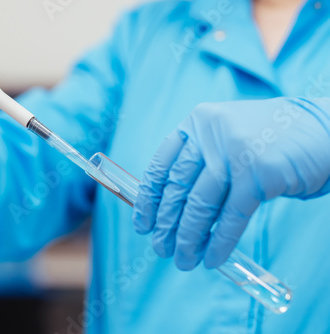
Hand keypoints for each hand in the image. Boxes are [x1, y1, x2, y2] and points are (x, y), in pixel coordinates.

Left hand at [133, 98, 329, 269]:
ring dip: (188, 238)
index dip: (149, 199)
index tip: (142, 224)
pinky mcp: (259, 172)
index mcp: (197, 123)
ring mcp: (235, 151)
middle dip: (166, 224)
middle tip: (160, 248)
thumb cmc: (269, 141)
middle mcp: (211, 133)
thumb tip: (171, 208)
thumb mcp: (226, 139)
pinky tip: (212, 259)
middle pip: (178, 188)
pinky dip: (219, 242)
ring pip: (200, 205)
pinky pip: (231, 216)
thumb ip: (201, 163)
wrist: (324, 129)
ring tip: (182, 260)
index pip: (161, 165)